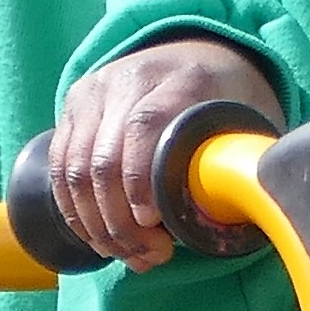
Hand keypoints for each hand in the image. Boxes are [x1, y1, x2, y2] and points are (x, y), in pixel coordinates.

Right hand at [49, 38, 283, 269]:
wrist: (195, 54)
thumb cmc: (226, 101)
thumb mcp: (249, 120)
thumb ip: (244, 160)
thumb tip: (247, 212)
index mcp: (182, 77)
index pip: (147, 124)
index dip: (141, 179)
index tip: (152, 222)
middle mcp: (130, 77)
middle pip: (104, 157)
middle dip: (121, 221)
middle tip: (150, 256)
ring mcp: (95, 91)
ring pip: (75, 169)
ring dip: (98, 225)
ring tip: (129, 255)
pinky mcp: (73, 107)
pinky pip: (60, 168)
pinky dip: (76, 212)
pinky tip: (101, 239)